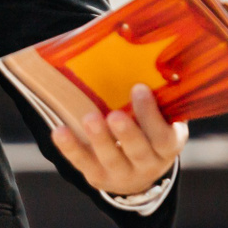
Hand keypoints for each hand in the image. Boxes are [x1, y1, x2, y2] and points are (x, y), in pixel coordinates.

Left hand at [50, 84, 187, 198]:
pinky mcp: (99, 177)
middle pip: (139, 151)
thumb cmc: (148, 127)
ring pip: (111, 160)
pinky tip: (60, 132)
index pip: (164, 136)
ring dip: (99, 140)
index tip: (139, 87)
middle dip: (127, 133)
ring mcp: (124, 174)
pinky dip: (71, 148)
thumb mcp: (162, 115)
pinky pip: (84, 164)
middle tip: (115, 114)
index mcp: (168, 145)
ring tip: (89, 119)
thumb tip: (135, 51)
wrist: (139, 169)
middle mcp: (149, 164)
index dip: (152, 115)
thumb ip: (157, 93)